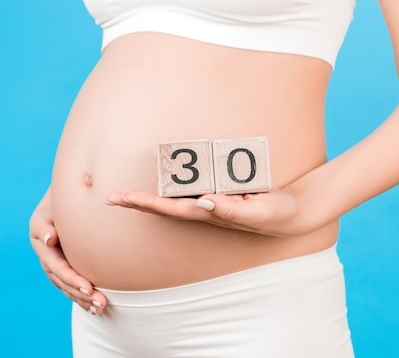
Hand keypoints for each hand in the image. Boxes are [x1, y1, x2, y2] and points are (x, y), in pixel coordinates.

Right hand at [29, 208, 106, 313]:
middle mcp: (45, 255)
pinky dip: (82, 297)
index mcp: (39, 241)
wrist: (63, 198)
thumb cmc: (60, 199)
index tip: (88, 288)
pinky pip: (71, 284)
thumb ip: (48, 224)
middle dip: (81, 294)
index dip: (72, 279)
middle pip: (63, 281)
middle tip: (101, 303)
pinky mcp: (64, 265)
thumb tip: (49, 238)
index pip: (57, 266)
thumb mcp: (51, 208)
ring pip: (67, 286)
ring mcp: (54, 262)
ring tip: (100, 308)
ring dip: (83, 300)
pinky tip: (95, 307)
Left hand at [105, 187, 308, 237]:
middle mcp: (203, 210)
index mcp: (208, 214)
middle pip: (163, 206)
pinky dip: (170, 188)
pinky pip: (189, 191)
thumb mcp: (254, 210)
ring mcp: (209, 204)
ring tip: (123, 194)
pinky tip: (159, 183)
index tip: (120, 199)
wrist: (289, 215)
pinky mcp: (217, 195)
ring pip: (173, 199)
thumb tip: (201, 201)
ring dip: (148, 197)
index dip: (144, 203)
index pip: (169, 208)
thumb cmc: (272, 214)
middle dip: (136, 202)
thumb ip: (229, 208)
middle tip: (108, 198)